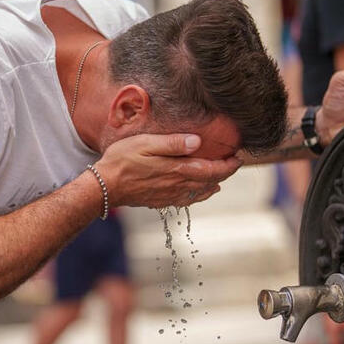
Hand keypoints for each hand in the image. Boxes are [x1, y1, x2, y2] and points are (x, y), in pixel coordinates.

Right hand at [94, 133, 241, 207]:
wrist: (105, 187)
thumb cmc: (122, 160)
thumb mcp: (146, 143)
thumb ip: (173, 143)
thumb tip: (197, 142)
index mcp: (177, 169)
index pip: (212, 169)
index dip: (228, 165)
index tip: (238, 158)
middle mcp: (177, 185)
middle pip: (210, 181)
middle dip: (224, 173)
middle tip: (233, 164)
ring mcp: (170, 195)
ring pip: (200, 192)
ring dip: (213, 184)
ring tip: (221, 176)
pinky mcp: (161, 201)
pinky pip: (187, 200)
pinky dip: (199, 195)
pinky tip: (201, 192)